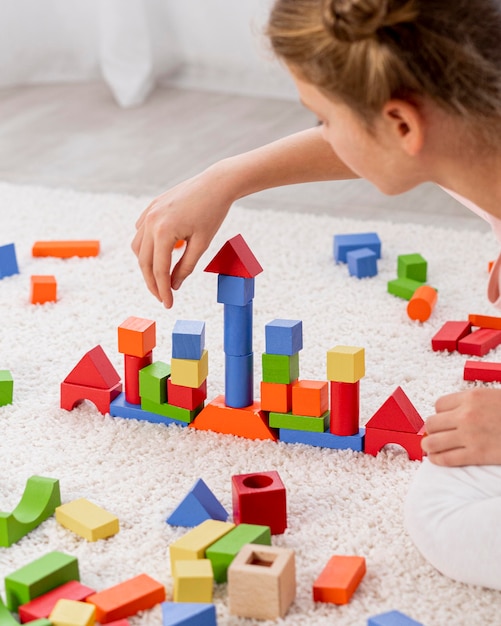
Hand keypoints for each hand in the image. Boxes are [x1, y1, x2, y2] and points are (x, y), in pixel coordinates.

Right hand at [131, 167, 233, 307]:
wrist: (215, 184)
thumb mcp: (202, 244)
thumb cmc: (213, 213)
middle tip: (163, 297)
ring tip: (160, 278)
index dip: (163, 290)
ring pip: (138, 248)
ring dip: (146, 265)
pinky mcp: (151, 207)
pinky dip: (145, 247)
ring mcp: (148, 213)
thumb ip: (185, 267)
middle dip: (152, 283)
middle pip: (144, 262)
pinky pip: (140, 232)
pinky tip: (157, 254)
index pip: (159, 270)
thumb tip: (173, 286)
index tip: (168, 305)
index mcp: (164, 231)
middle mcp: (151, 222)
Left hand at [422, 387, 500, 465]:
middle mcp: (467, 414)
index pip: (439, 405)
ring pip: (433, 440)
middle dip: (434, 429)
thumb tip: (459, 411)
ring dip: (430, 445)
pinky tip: (437, 459)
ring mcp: (470, 435)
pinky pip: (447, 458)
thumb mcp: (495, 396)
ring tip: (431, 447)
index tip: (445, 420)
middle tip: (438, 434)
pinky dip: (438, 459)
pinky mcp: (477, 454)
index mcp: (472, 396)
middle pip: (432, 422)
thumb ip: (476, 402)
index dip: (441, 414)